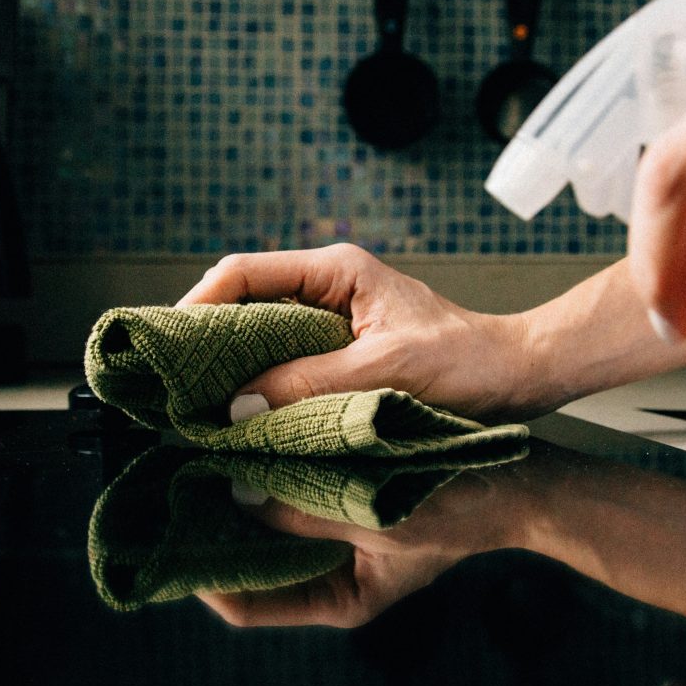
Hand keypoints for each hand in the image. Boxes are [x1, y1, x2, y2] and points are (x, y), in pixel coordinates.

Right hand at [178, 242, 547, 420]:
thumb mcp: (387, 373)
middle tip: (169, 383)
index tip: (169, 344)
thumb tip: (239, 405)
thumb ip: (313, 385)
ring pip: (258, 335)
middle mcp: (326, 286)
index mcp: (335, 270)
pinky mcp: (339, 350)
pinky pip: (283, 361)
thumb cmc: (466, 363)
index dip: (198, 304)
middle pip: (241, 302)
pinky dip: (259, 385)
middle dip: (203, 339)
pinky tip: (241, 416)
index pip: (242, 272)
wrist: (517, 375)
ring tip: (193, 403)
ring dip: (229, 367)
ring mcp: (331, 317)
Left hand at [196, 467, 530, 628]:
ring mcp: (337, 546)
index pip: (245, 605)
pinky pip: (286, 501)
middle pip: (246, 565)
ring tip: (194, 463)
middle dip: (211, 530)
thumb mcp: (378, 511)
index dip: (201, 576)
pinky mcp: (345, 510)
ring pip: (261, 529)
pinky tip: (241, 447)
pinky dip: (265, 479)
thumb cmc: (459, 504)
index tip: (166, 535)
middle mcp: (329, 578)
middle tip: (168, 488)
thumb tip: (235, 488)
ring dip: (233, 498)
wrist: (518, 482)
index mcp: (339, 599)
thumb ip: (306, 504)